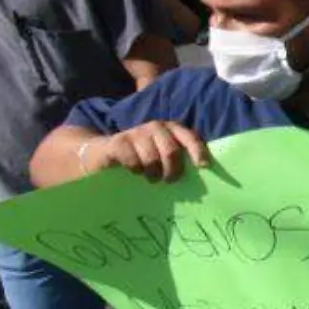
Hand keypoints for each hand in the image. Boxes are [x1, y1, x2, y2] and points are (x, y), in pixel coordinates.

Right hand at [91, 122, 209, 183]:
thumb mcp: (164, 157)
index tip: (203, 166)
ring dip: (153, 173)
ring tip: (151, 178)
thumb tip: (203, 172)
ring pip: (152, 158)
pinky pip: (133, 161)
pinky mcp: (118, 142)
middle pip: (171, 151)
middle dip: (173, 170)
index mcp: (172, 129)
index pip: (189, 137)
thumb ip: (181, 159)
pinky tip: (134, 171)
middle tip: (170, 180)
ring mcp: (136, 132)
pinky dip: (136, 170)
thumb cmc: (142, 159)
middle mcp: (156, 127)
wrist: (104, 154)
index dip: (198, 151)